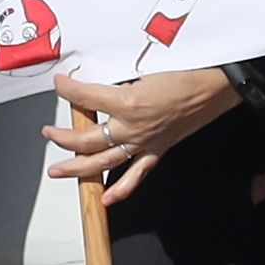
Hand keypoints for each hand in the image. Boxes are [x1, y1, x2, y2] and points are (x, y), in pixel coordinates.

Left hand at [46, 64, 243, 206]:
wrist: (217, 85)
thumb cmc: (186, 71)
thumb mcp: (144, 66)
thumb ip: (117, 74)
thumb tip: (96, 77)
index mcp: (126, 102)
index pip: (84, 97)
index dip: (67, 89)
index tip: (59, 83)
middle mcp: (131, 127)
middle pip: (87, 138)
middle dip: (62, 138)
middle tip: (47, 134)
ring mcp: (144, 142)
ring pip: (103, 161)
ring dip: (77, 168)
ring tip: (57, 170)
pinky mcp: (157, 150)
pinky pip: (136, 175)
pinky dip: (121, 189)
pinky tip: (106, 199)